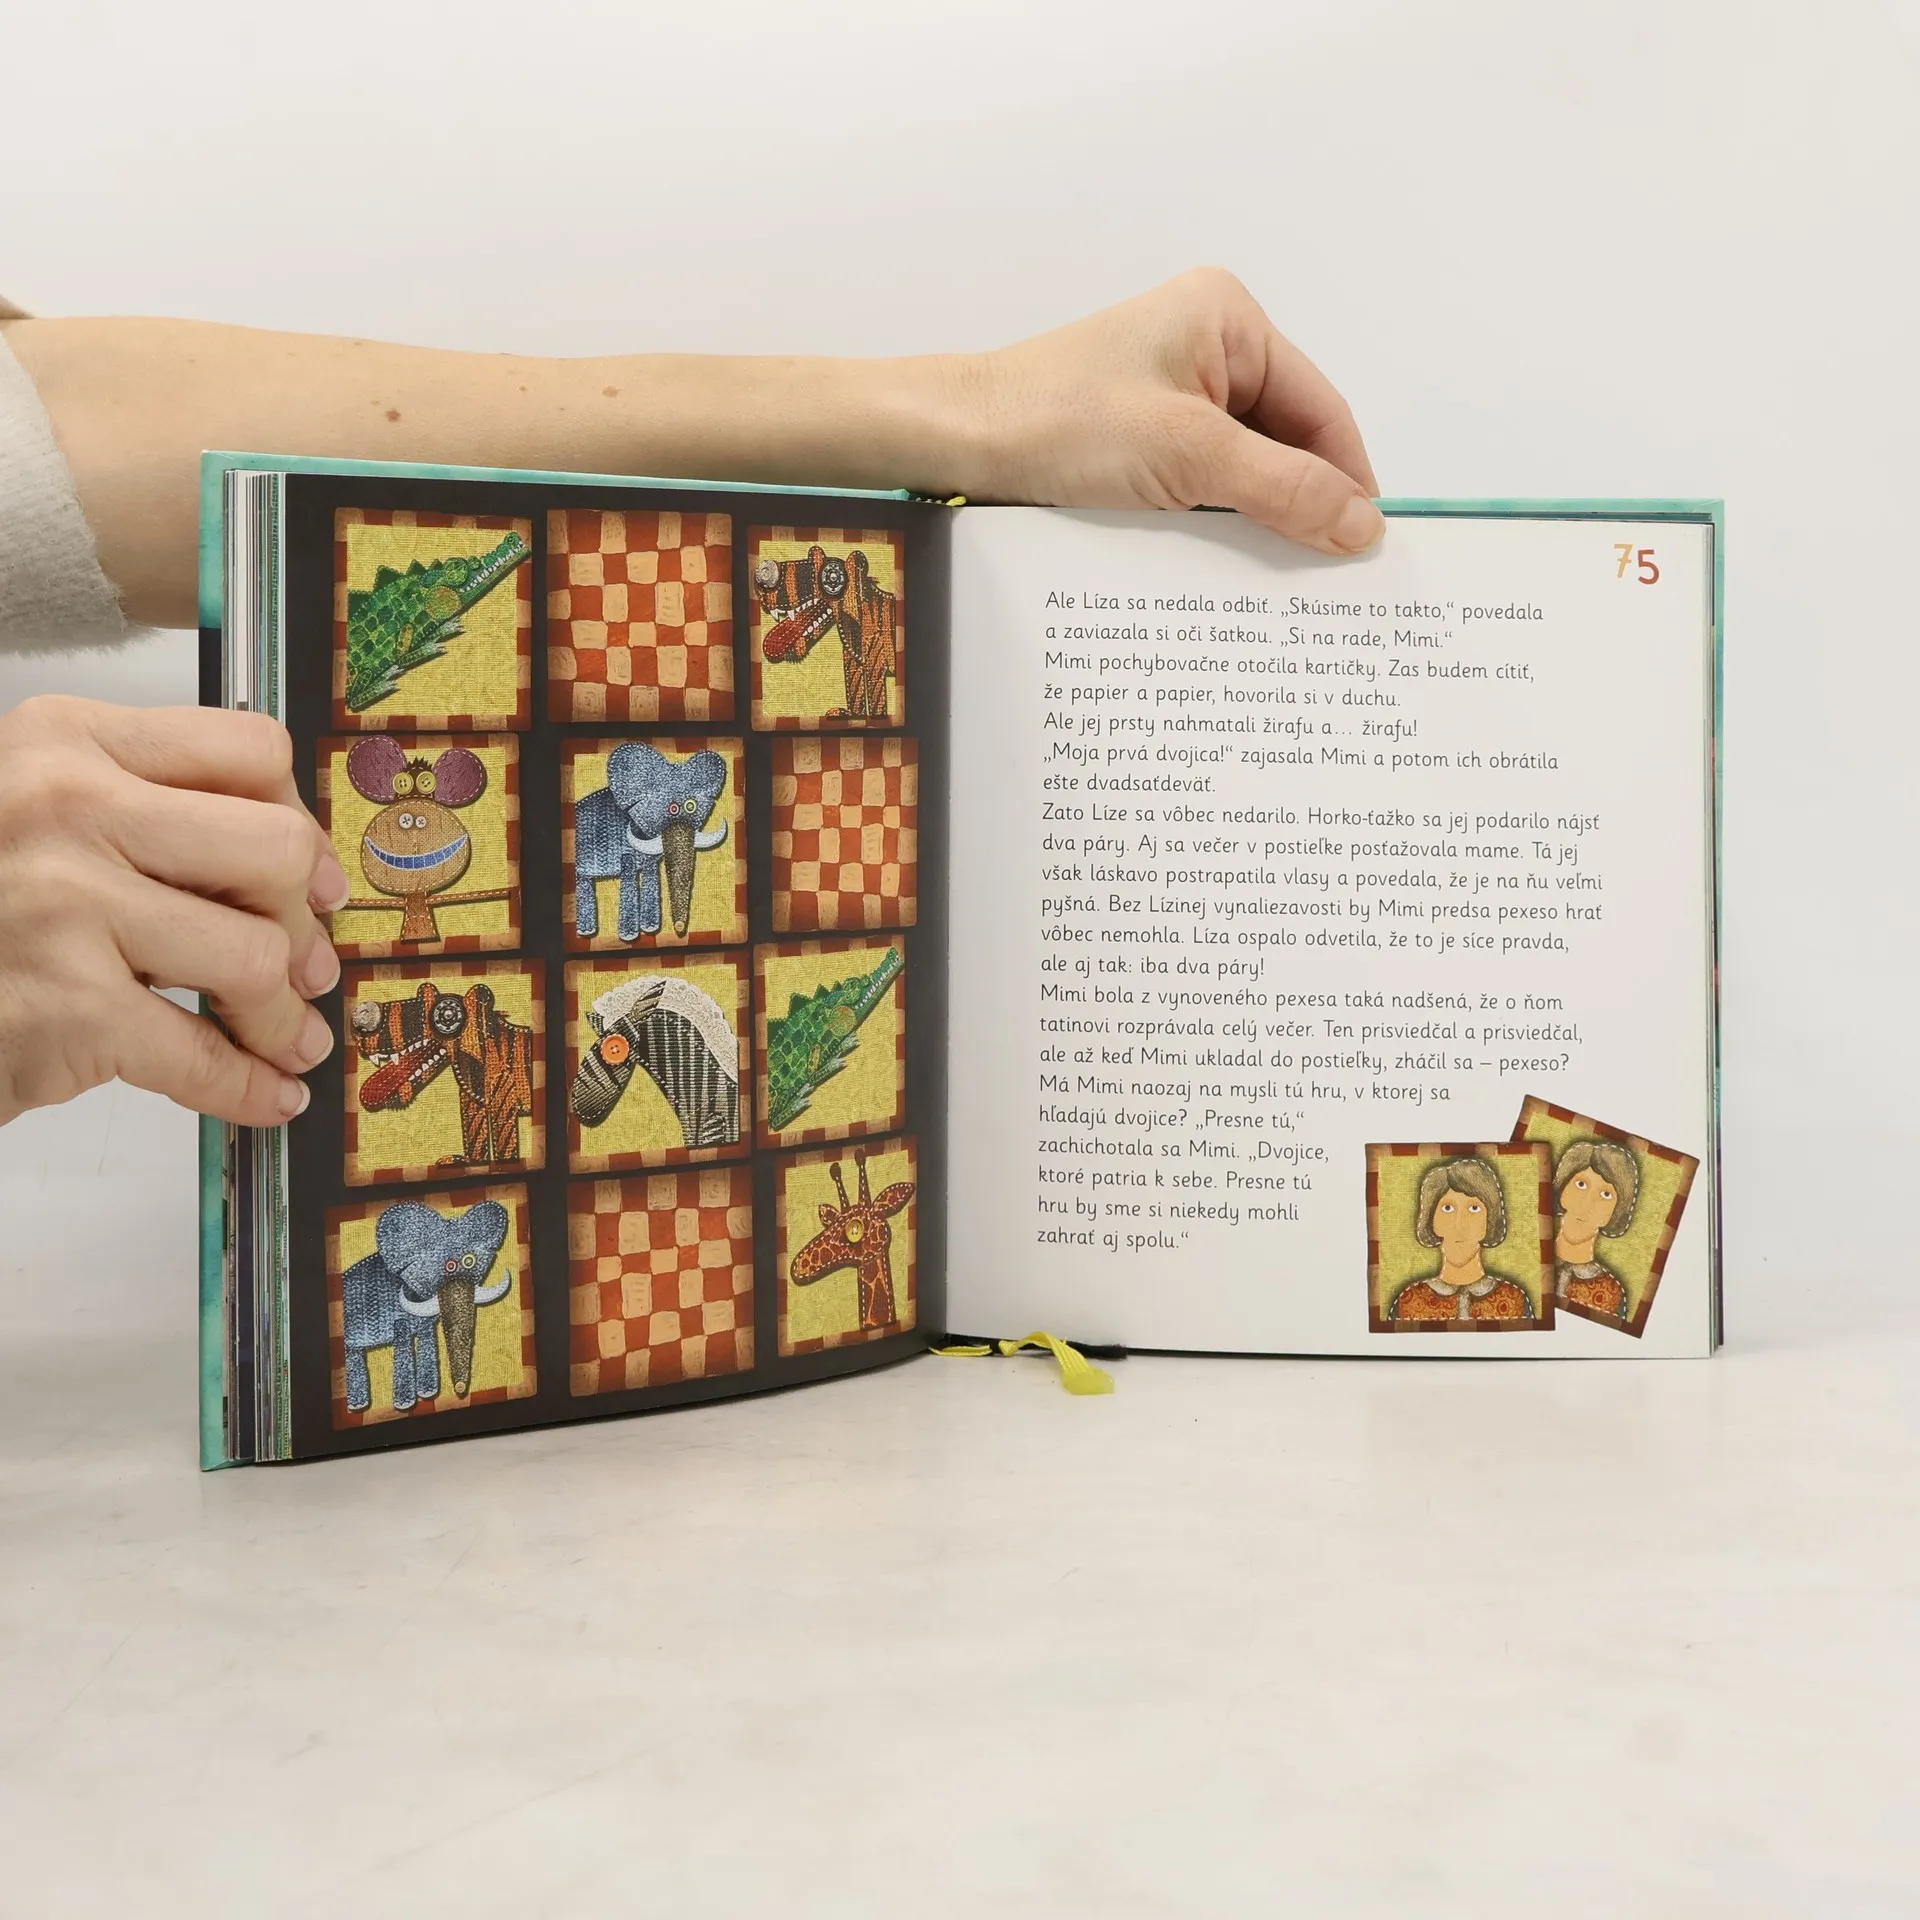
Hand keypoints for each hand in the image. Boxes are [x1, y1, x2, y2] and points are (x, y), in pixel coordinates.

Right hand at [0, 697, 345, 1127]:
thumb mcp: (43, 816)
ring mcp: (63, 905)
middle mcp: (65, 807)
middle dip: (303, 923)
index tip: (305, 874)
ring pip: (256, 955)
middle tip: (305, 966)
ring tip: (283, 1036)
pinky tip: (269, 1091)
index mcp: (68, 741)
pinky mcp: (66, 1006)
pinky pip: (202, 1053)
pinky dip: (249, 1085)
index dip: (297, 821)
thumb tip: (303, 875)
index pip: (249, 751)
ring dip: (281, 1015)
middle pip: (275, 850)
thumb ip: (154, 815)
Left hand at [955, 267, 1382, 557]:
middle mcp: (1206, 348)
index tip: (1366, 548)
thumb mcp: (1187, 457)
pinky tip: (1221, 566)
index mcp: (1228, 320)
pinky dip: (1215, 523)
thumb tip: (1362, 525)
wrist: (955, 443)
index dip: (1347, 480)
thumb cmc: (1058, 424)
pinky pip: (1201, 484)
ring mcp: (1170, 393)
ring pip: (1244, 469)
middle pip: (1286, 441)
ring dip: (1257, 521)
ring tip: (1276, 582)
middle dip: (1302, 504)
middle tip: (1326, 580)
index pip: (1320, 409)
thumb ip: (1282, 489)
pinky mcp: (1139, 437)